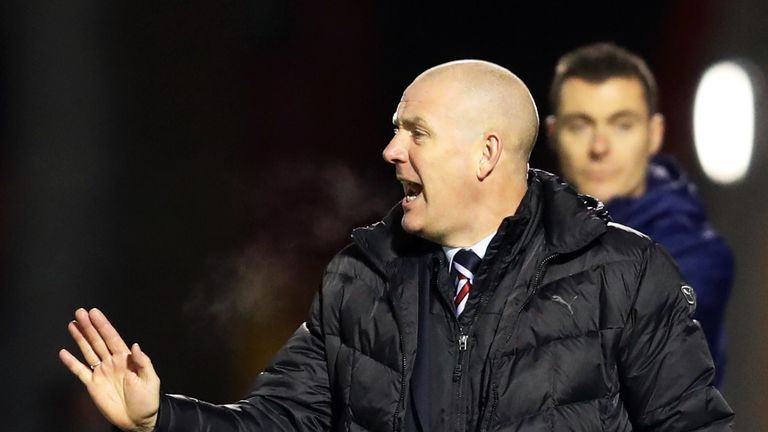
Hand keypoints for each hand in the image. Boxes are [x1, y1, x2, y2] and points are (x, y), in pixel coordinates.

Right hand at [59, 308, 159, 431]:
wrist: (137, 420)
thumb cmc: (147, 400)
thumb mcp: (150, 379)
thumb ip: (143, 362)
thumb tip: (135, 345)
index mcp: (126, 359)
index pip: (112, 338)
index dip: (103, 325)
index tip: (95, 313)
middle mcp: (112, 362)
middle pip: (98, 341)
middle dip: (89, 327)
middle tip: (80, 313)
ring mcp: (101, 372)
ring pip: (88, 351)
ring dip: (80, 338)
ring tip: (73, 324)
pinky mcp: (92, 385)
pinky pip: (80, 371)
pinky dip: (71, 362)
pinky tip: (64, 352)